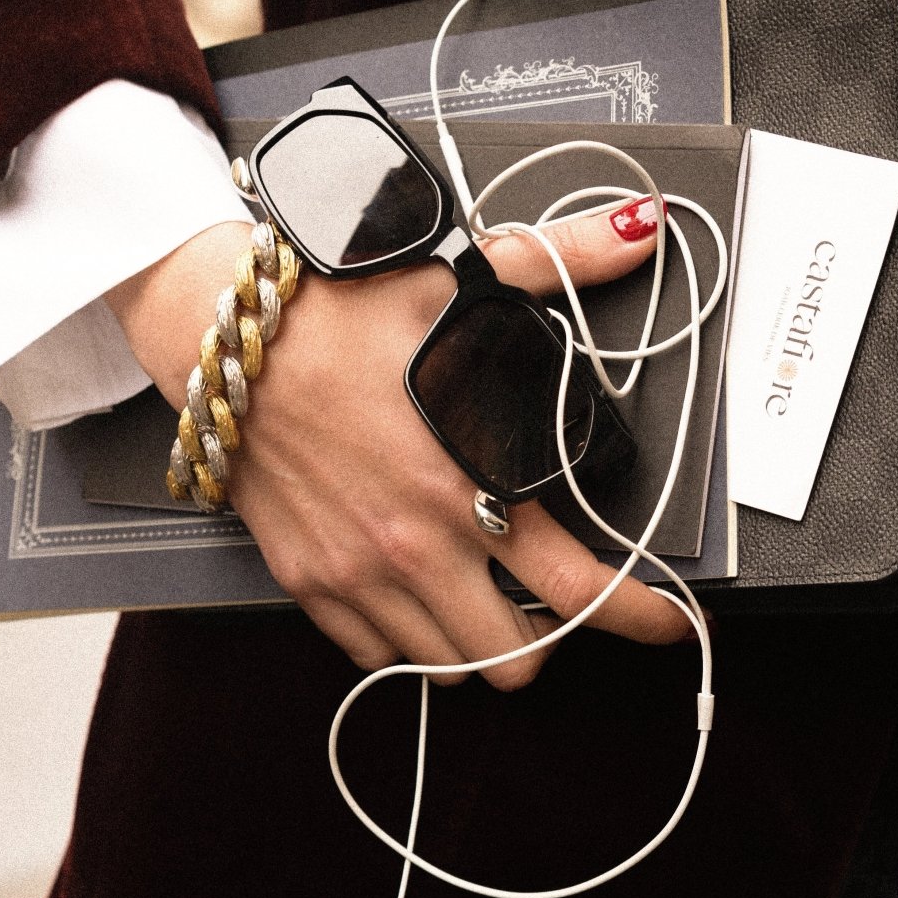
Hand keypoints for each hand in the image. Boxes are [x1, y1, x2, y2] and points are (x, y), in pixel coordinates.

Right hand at [109, 204, 691, 689]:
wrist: (225, 335)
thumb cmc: (337, 309)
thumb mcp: (458, 279)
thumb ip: (562, 263)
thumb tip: (641, 229)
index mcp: (468, 481)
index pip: (578, 588)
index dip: (640, 618)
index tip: (672, 625)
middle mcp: (416, 545)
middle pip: (515, 659)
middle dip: (548, 639)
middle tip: (547, 598)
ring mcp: (356, 573)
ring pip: (446, 668)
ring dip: (478, 640)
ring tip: (479, 588)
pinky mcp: (308, 581)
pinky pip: (373, 654)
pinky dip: (406, 637)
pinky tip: (412, 585)